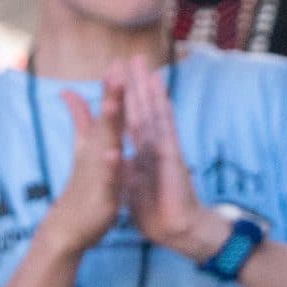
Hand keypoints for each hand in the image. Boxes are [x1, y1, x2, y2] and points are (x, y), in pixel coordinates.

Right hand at [49, 67, 127, 255]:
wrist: (68, 226)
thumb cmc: (81, 184)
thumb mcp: (82, 148)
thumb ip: (80, 118)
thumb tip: (68, 91)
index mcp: (97, 141)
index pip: (105, 110)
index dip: (111, 87)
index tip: (118, 62)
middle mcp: (96, 152)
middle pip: (106, 120)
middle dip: (112, 95)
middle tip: (116, 70)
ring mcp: (98, 171)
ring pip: (106, 144)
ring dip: (110, 124)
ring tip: (115, 103)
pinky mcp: (102, 192)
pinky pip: (109, 177)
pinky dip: (111, 165)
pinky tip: (115, 154)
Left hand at [122, 56, 227, 261]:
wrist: (174, 230)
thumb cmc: (155, 210)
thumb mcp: (131, 183)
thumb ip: (122, 165)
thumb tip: (112, 154)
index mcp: (144, 151)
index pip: (134, 119)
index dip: (126, 97)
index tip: (118, 74)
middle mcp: (155, 145)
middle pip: (145, 108)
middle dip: (139, 83)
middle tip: (133, 56)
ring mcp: (165, 149)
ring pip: (155, 112)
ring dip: (150, 88)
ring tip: (145, 64)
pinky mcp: (172, 157)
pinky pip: (165, 129)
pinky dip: (161, 110)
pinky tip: (156, 92)